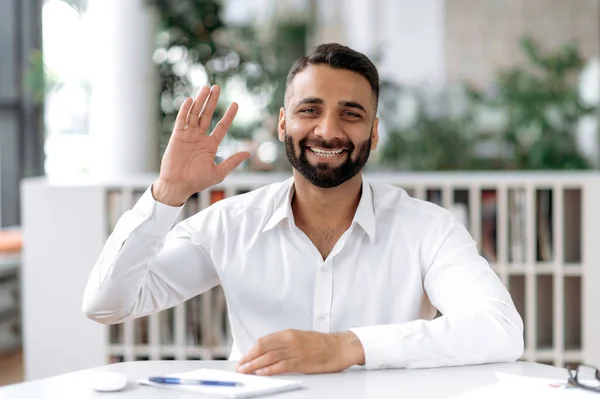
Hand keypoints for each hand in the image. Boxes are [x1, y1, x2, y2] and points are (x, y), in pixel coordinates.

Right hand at [152, 85, 249, 205]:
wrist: (178, 186)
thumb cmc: (197, 182)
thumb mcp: (218, 172)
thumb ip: (232, 162)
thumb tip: (248, 153)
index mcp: (211, 145)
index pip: (222, 126)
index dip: (229, 115)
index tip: (236, 104)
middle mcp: (200, 137)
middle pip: (207, 115)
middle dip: (212, 101)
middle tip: (217, 87)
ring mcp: (188, 135)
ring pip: (195, 114)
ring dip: (200, 101)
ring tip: (206, 88)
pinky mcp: (177, 136)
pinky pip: (181, 120)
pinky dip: (185, 110)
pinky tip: (190, 100)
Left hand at [235, 329, 364, 375]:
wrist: (339, 347)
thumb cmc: (321, 343)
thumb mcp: (300, 337)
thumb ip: (285, 342)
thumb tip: (269, 350)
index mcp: (288, 333)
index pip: (264, 341)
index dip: (251, 350)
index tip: (244, 357)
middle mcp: (289, 341)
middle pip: (263, 348)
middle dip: (249, 358)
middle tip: (240, 366)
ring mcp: (294, 351)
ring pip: (269, 357)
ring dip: (254, 365)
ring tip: (246, 371)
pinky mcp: (301, 362)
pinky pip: (281, 366)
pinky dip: (269, 370)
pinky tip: (261, 373)